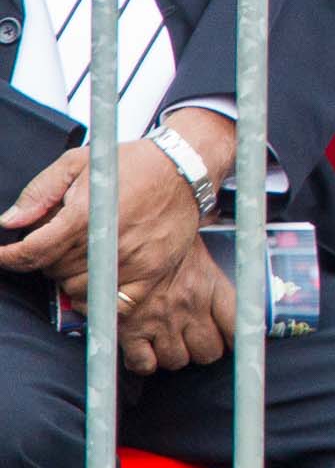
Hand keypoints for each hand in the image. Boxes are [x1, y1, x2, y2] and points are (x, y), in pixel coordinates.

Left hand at [0, 139, 202, 302]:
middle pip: (53, 272)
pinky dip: (98, 298)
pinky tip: (96, 280)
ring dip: (70, 277)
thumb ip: (41, 191)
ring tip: (82, 255)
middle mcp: (106, 244)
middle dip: (46, 259)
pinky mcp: (151, 273)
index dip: (10, 257)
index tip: (4, 256)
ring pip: (77, 290)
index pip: (33, 252)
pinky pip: (113, 304)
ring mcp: (130, 261)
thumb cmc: (133, 164)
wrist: (184, 169)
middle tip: (59, 241)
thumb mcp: (79, 163)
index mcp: (84, 216)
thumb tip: (10, 220)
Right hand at [117, 234, 235, 375]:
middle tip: (193, 339)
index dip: (237, 337)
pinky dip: (144, 362)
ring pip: (177, 360)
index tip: (231, 339)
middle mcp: (189, 306)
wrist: (114, 237)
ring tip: (167, 341)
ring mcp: (161, 321)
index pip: (238, 323)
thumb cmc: (154, 238)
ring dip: (173, 355)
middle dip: (202, 349)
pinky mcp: (131, 331)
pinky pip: (144, 364)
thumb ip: (207, 265)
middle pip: (209, 351)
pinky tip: (143, 350)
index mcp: (208, 283)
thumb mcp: (191, 245)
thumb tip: (220, 252)